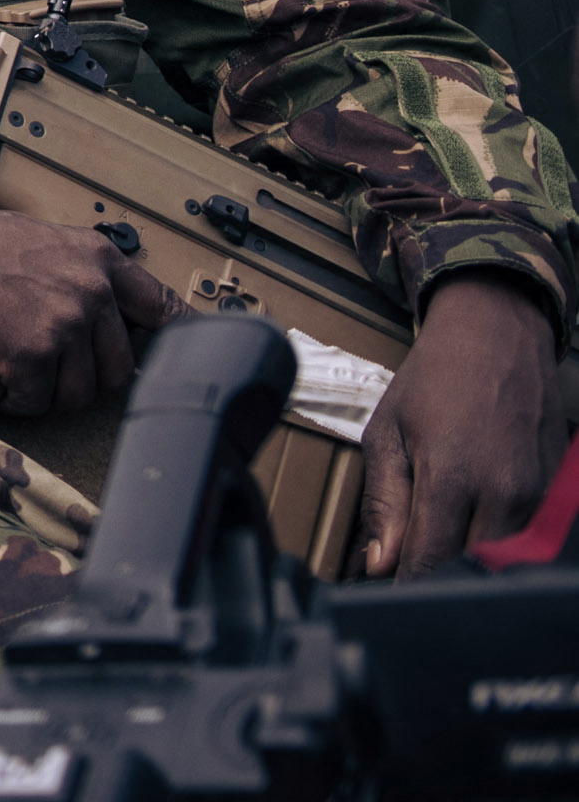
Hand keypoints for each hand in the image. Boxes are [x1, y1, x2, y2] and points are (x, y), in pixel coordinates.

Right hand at [0, 195, 175, 415]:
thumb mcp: (41, 241)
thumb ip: (80, 273)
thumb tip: (102, 312)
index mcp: (98, 259)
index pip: (162, 307)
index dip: (179, 339)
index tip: (188, 359)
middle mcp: (90, 290)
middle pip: (119, 367)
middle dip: (86, 378)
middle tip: (51, 371)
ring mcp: (63, 322)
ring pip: (81, 392)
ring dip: (50, 393)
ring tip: (21, 375)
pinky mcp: (31, 352)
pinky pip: (38, 401)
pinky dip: (18, 401)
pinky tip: (0, 382)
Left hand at [360, 270, 562, 575]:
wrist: (498, 335)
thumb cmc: (435, 378)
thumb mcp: (387, 432)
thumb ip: (383, 502)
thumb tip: (379, 564)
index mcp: (454, 477)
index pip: (431, 564)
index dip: (405, 588)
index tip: (382, 598)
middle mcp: (504, 493)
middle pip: (470, 570)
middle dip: (435, 580)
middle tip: (404, 578)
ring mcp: (536, 495)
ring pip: (501, 559)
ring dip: (467, 564)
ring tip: (433, 552)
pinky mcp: (554, 492)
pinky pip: (523, 536)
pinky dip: (495, 544)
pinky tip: (468, 530)